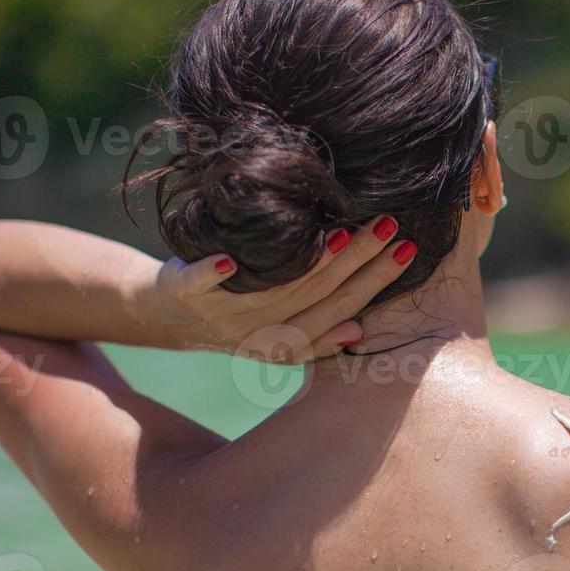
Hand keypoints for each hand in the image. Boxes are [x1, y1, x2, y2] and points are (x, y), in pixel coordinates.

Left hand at [143, 215, 414, 362]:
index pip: (341, 308)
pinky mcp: (182, 294)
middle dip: (358, 260)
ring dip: (307, 263)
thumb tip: (360, 330)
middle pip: (317, 294)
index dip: (376, 282)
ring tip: (341, 232)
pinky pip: (198, 285)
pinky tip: (228, 261)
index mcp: (284, 345)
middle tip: (390, 225)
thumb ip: (317, 335)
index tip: (407, 250)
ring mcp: (220, 314)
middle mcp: (256, 334)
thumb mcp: (276, 335)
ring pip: (275, 287)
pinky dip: (211, 274)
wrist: (162, 319)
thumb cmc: (232, 316)